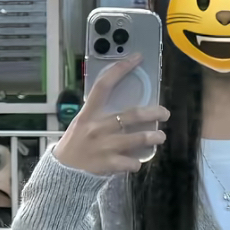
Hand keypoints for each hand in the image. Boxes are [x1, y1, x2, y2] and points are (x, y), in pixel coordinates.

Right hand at [52, 55, 167, 176]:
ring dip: (154, 137)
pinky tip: (138, 161)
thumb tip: (123, 106)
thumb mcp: (82, 122)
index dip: (120, 69)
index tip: (136, 58)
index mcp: (88, 113)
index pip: (104, 86)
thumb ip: (99, 114)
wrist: (65, 171)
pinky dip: (137, 162)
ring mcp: (104, 146)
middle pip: (131, 115)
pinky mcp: (109, 164)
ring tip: (160, 136)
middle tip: (165, 113)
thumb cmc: (75, 143)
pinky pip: (131, 162)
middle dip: (153, 113)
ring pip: (137, 138)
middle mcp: (97, 127)